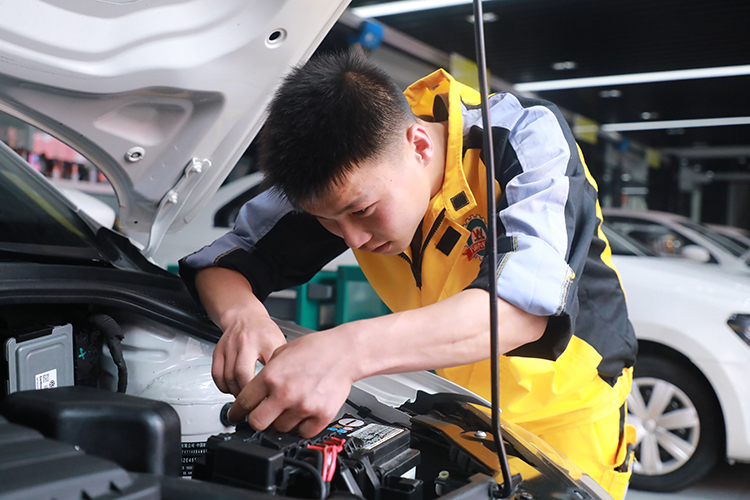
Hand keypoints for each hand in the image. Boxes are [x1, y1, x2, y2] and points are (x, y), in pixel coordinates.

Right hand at [212, 309, 286, 395]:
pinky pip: (217, 374)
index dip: (266, 388)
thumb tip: (286, 387)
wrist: (244, 316)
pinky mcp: (218, 351)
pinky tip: (232, 389)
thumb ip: (283, 363)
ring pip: (228, 377)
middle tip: (253, 404)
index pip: (267, 368)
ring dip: (235, 392)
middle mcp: (246, 342)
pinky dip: (223, 387)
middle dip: (247, 394)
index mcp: (266, 341)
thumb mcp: (280, 343)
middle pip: (242, 374)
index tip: (268, 400)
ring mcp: (230, 346)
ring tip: (244, 398)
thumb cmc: (264, 332)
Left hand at [227, 327, 357, 437]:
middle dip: (256, 421)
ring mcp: (303, 406)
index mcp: (271, 376)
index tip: (235, 416)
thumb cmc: (316, 349)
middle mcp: (285, 393)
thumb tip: (253, 392)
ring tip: (290, 407)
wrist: (344, 352)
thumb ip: (266, 374)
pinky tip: (304, 412)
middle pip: (257, 423)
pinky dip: (302, 426)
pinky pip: (303, 432)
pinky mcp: (321, 415)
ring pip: (280, 429)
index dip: (236, 412)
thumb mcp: (281, 352)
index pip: (243, 404)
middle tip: (261, 416)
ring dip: (282, 421)